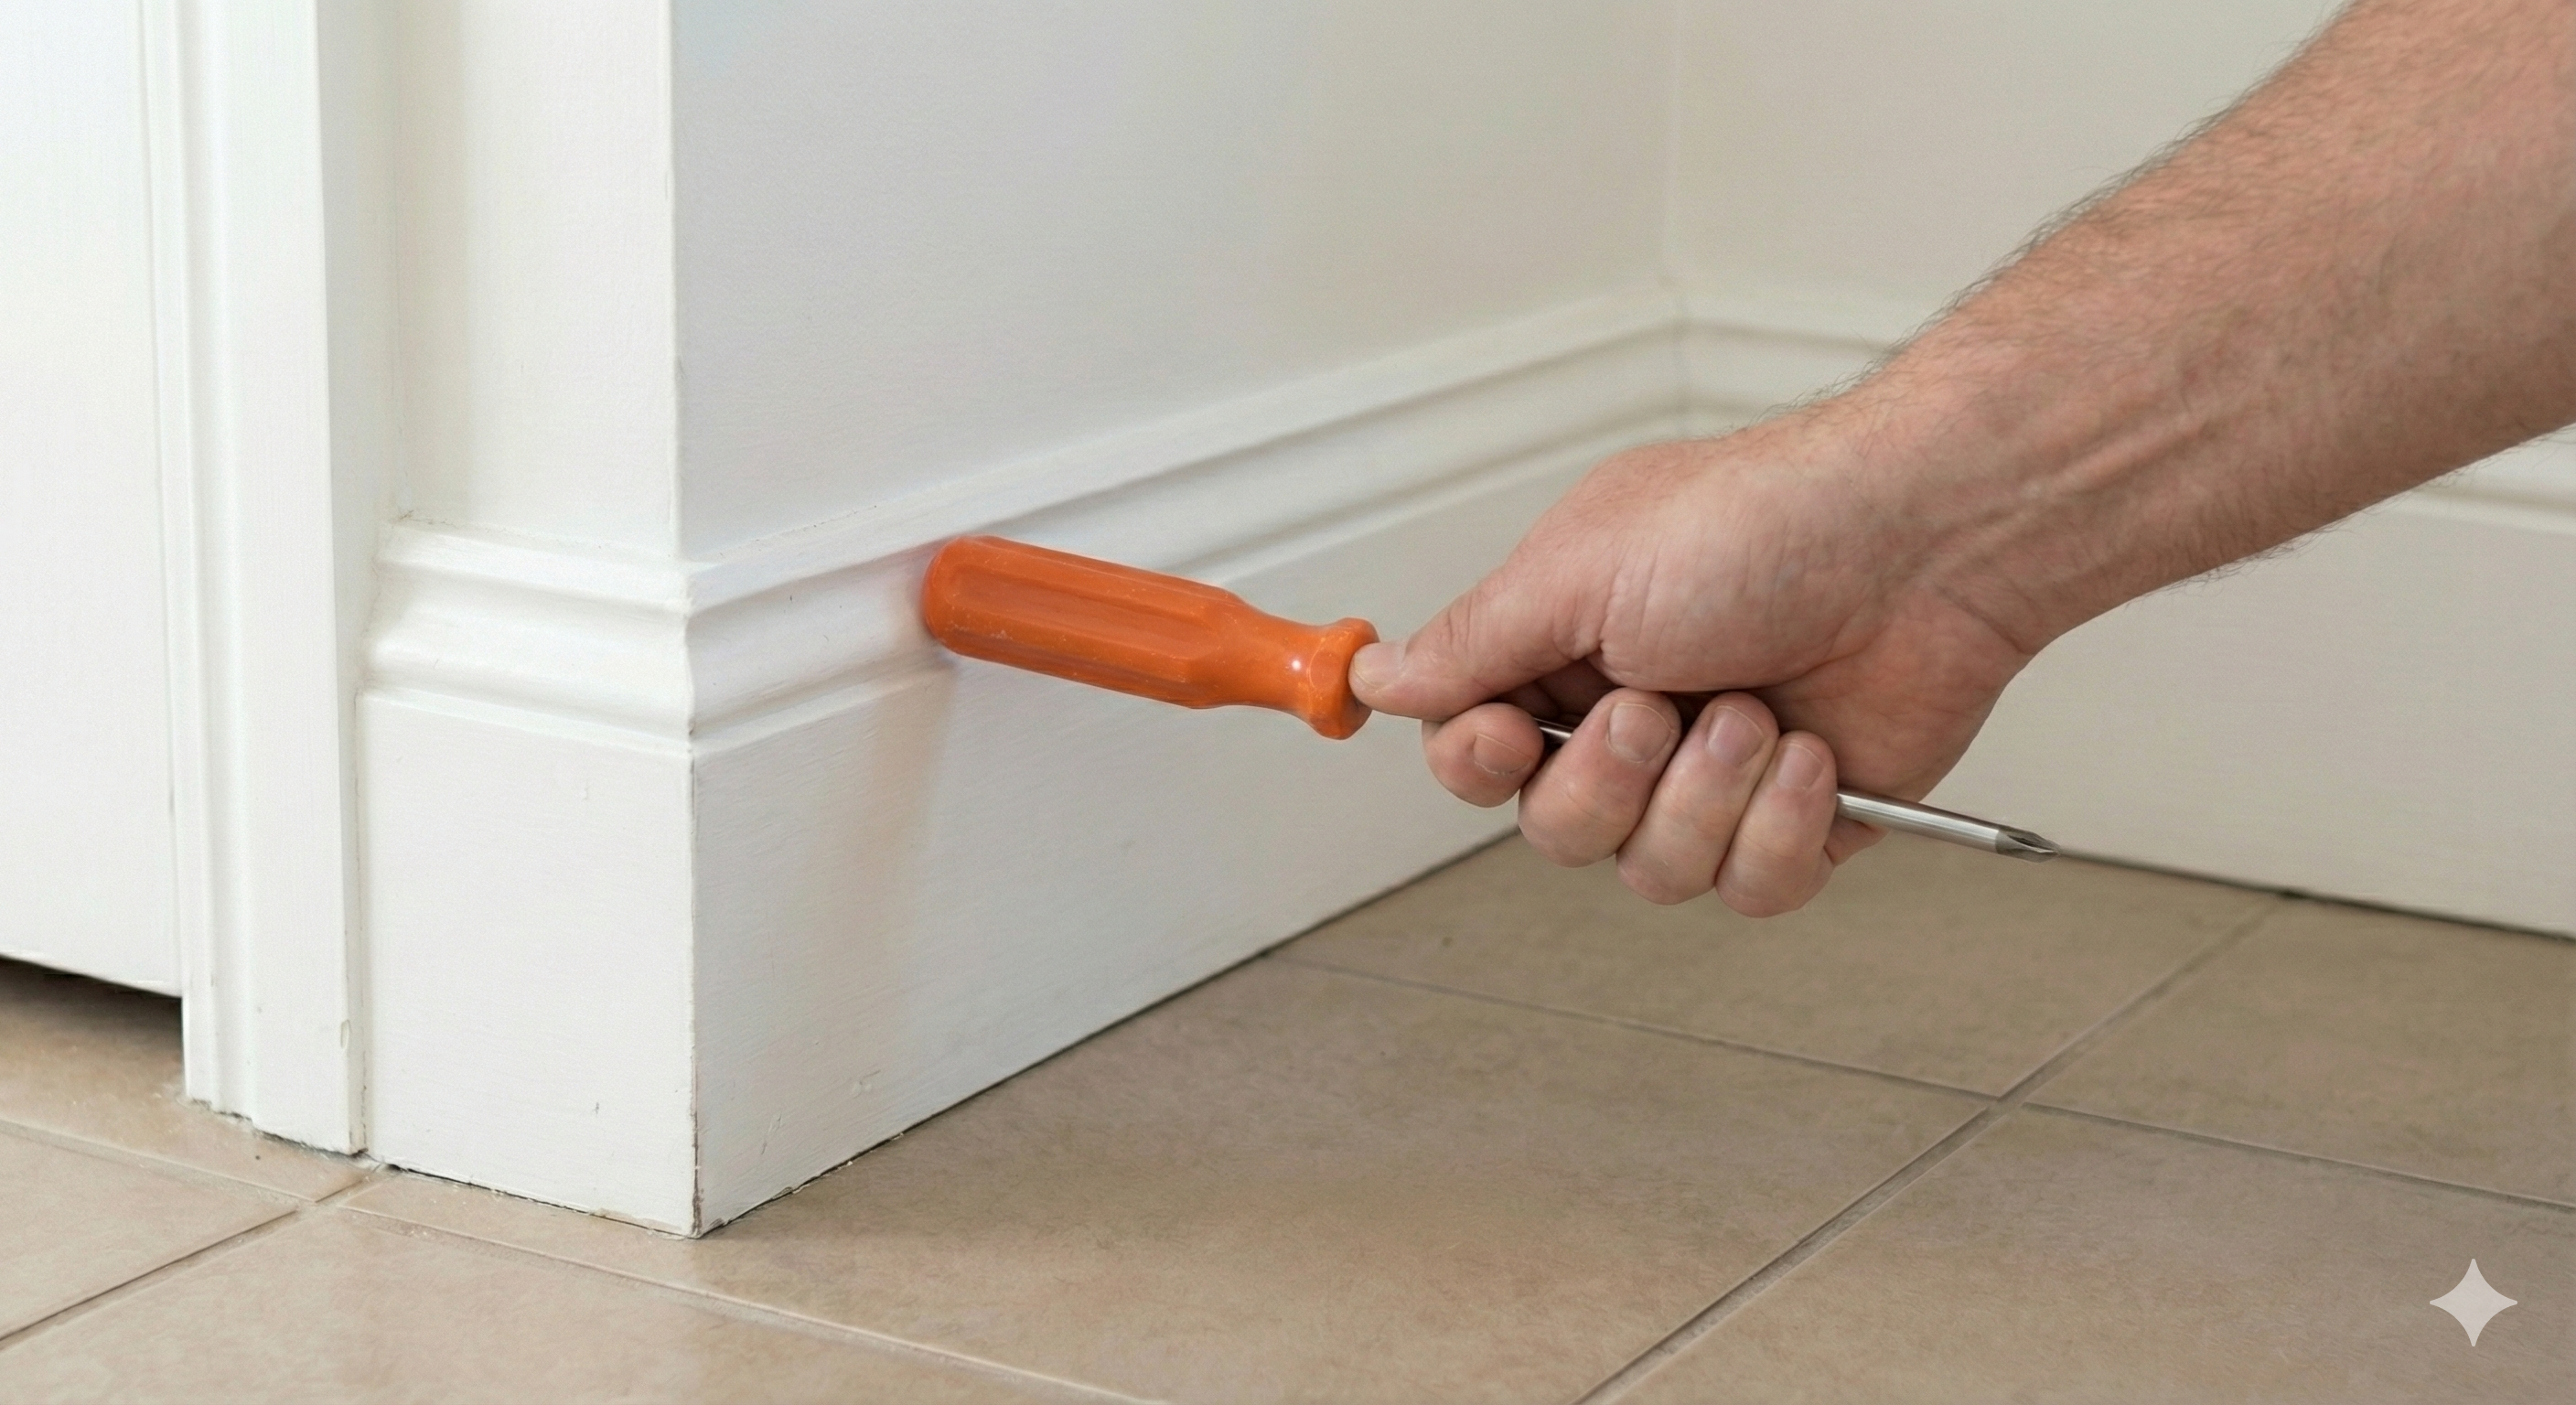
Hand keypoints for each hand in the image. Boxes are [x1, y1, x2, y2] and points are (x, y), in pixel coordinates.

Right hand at [1349, 403, 2034, 914]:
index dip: (1478, 764)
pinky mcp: (1798, 823)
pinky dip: (1777, 827)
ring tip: (1757, 715)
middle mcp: (1634, 717)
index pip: (1473, 752)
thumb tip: (1377, 676)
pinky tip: (1810, 756)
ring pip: (1649, 871)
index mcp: (1567, 647)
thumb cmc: (1766, 522)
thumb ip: (1473, 641)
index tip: (1504, 735)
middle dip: (1603, 783)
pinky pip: (1748, 889)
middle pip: (1554, 829)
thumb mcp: (1582, 567)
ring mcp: (1715, 777)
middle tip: (1654, 709)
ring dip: (1702, 799)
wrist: (1929, 543)